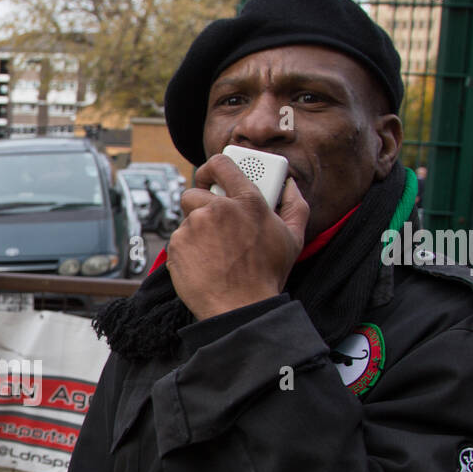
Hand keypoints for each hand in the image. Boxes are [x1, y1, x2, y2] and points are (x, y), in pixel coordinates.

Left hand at [166, 154, 308, 320]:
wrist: (240, 307)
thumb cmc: (267, 276)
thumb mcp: (294, 238)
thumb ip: (295, 205)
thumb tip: (289, 185)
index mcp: (247, 201)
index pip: (222, 164)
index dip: (212, 168)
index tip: (210, 176)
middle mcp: (218, 208)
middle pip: (194, 192)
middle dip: (199, 205)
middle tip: (211, 223)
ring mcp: (194, 226)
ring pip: (186, 219)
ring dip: (195, 231)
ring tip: (212, 253)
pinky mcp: (177, 245)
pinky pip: (177, 240)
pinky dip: (186, 250)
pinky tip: (202, 265)